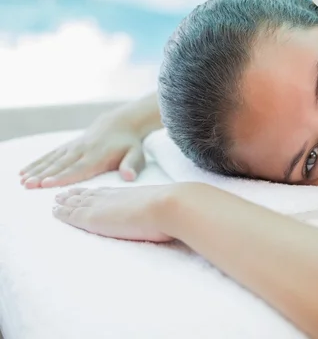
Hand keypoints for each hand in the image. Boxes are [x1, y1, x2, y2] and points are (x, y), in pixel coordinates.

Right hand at [20, 113, 145, 188]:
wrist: (120, 123)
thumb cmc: (129, 145)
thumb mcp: (137, 155)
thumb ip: (131, 166)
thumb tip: (129, 177)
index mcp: (98, 156)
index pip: (79, 169)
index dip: (63, 177)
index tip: (47, 183)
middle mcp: (83, 151)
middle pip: (61, 165)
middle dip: (43, 175)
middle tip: (28, 185)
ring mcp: (73, 147)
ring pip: (52, 160)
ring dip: (36, 170)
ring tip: (22, 180)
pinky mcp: (68, 146)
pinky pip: (50, 155)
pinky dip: (37, 162)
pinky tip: (24, 171)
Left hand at [53, 185, 175, 241]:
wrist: (168, 206)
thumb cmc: (172, 208)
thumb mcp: (162, 205)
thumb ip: (158, 208)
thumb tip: (171, 213)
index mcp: (128, 194)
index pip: (106, 193)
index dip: (94, 192)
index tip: (86, 191)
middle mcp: (113, 196)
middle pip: (89, 195)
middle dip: (75, 195)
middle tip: (63, 195)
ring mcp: (102, 206)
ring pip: (77, 202)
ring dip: (65, 202)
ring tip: (56, 202)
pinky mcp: (93, 217)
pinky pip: (72, 213)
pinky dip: (62, 211)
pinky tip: (55, 211)